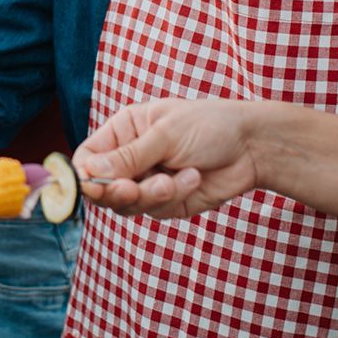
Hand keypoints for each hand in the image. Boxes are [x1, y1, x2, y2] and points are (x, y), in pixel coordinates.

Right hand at [74, 99, 266, 219]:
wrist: (253, 147)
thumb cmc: (210, 126)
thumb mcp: (165, 135)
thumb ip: (127, 156)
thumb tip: (88, 173)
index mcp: (123, 131)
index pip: (87, 159)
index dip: (84, 176)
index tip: (90, 186)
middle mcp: (131, 158)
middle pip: (101, 188)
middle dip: (118, 191)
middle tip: (132, 188)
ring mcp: (147, 182)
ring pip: (126, 205)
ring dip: (150, 195)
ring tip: (175, 179)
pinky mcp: (166, 203)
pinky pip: (154, 211)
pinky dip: (174, 197)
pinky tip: (194, 177)